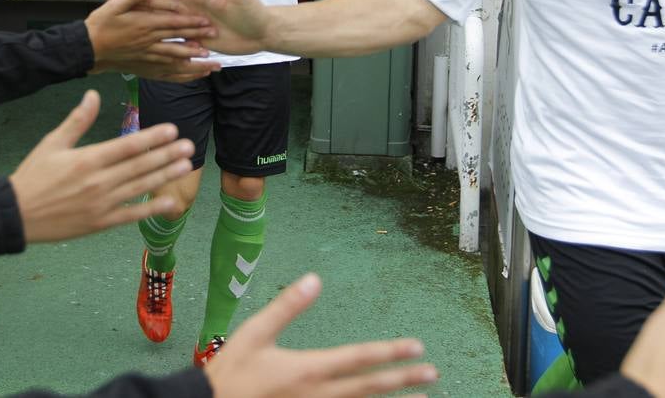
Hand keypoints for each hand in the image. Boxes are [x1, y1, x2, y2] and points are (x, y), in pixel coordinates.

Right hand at [8, 90, 194, 241]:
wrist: (16, 214)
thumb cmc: (33, 176)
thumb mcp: (52, 143)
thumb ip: (77, 120)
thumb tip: (93, 95)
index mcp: (87, 159)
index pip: (127, 146)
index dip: (152, 137)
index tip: (171, 129)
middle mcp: (98, 181)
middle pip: (139, 165)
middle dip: (166, 155)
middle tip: (189, 145)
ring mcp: (101, 204)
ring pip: (140, 187)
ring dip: (165, 176)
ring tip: (185, 166)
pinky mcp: (100, 223)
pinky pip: (131, 214)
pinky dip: (151, 209)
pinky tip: (169, 202)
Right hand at [86, 0, 220, 80]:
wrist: (86, 50)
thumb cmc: (98, 25)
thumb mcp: (113, 6)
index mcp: (143, 25)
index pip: (173, 23)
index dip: (191, 22)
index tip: (207, 21)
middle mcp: (149, 43)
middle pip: (178, 40)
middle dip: (198, 39)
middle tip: (216, 38)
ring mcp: (148, 58)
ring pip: (176, 60)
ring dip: (195, 62)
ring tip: (213, 63)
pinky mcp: (145, 70)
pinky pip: (167, 75)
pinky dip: (182, 77)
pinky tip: (195, 77)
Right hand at [116, 0, 270, 56]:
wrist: (263, 31)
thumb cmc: (253, 10)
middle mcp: (188, 5)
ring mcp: (188, 21)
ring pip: (157, 16)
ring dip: (135, 13)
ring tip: (113, 12)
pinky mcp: (192, 36)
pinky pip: (169, 35)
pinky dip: (152, 33)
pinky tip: (135, 37)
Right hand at [204, 274, 436, 397]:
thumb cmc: (231, 374)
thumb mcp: (255, 332)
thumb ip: (287, 306)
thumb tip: (314, 279)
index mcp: (309, 369)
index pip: (360, 359)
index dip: (390, 352)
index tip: (417, 348)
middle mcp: (319, 397)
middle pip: (370, 388)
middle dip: (403, 380)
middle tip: (432, 374)